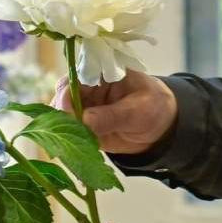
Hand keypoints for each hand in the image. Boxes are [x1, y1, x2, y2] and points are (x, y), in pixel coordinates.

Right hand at [52, 69, 176, 155]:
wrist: (161, 126)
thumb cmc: (153, 106)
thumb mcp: (138, 109)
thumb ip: (112, 115)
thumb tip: (84, 121)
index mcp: (101, 73)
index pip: (77, 77)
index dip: (67, 91)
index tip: (66, 108)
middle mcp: (87, 88)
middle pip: (62, 95)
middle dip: (60, 112)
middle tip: (64, 128)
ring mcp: (83, 107)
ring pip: (60, 114)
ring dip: (60, 128)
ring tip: (66, 141)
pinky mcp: (83, 126)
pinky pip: (68, 132)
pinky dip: (66, 140)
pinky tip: (68, 149)